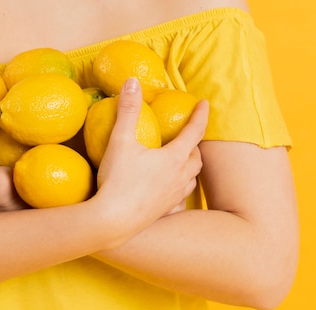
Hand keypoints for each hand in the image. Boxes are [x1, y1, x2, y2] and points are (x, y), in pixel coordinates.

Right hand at [94, 78, 207, 232]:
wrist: (112, 222)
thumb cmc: (117, 180)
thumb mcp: (120, 141)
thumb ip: (127, 110)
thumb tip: (132, 82)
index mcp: (173, 158)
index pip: (194, 131)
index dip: (200, 115)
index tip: (204, 104)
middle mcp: (180, 177)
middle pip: (196, 158)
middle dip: (194, 144)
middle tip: (186, 136)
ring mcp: (174, 197)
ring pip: (192, 178)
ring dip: (190, 167)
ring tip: (180, 161)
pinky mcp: (165, 212)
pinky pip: (181, 199)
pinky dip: (180, 189)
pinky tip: (170, 191)